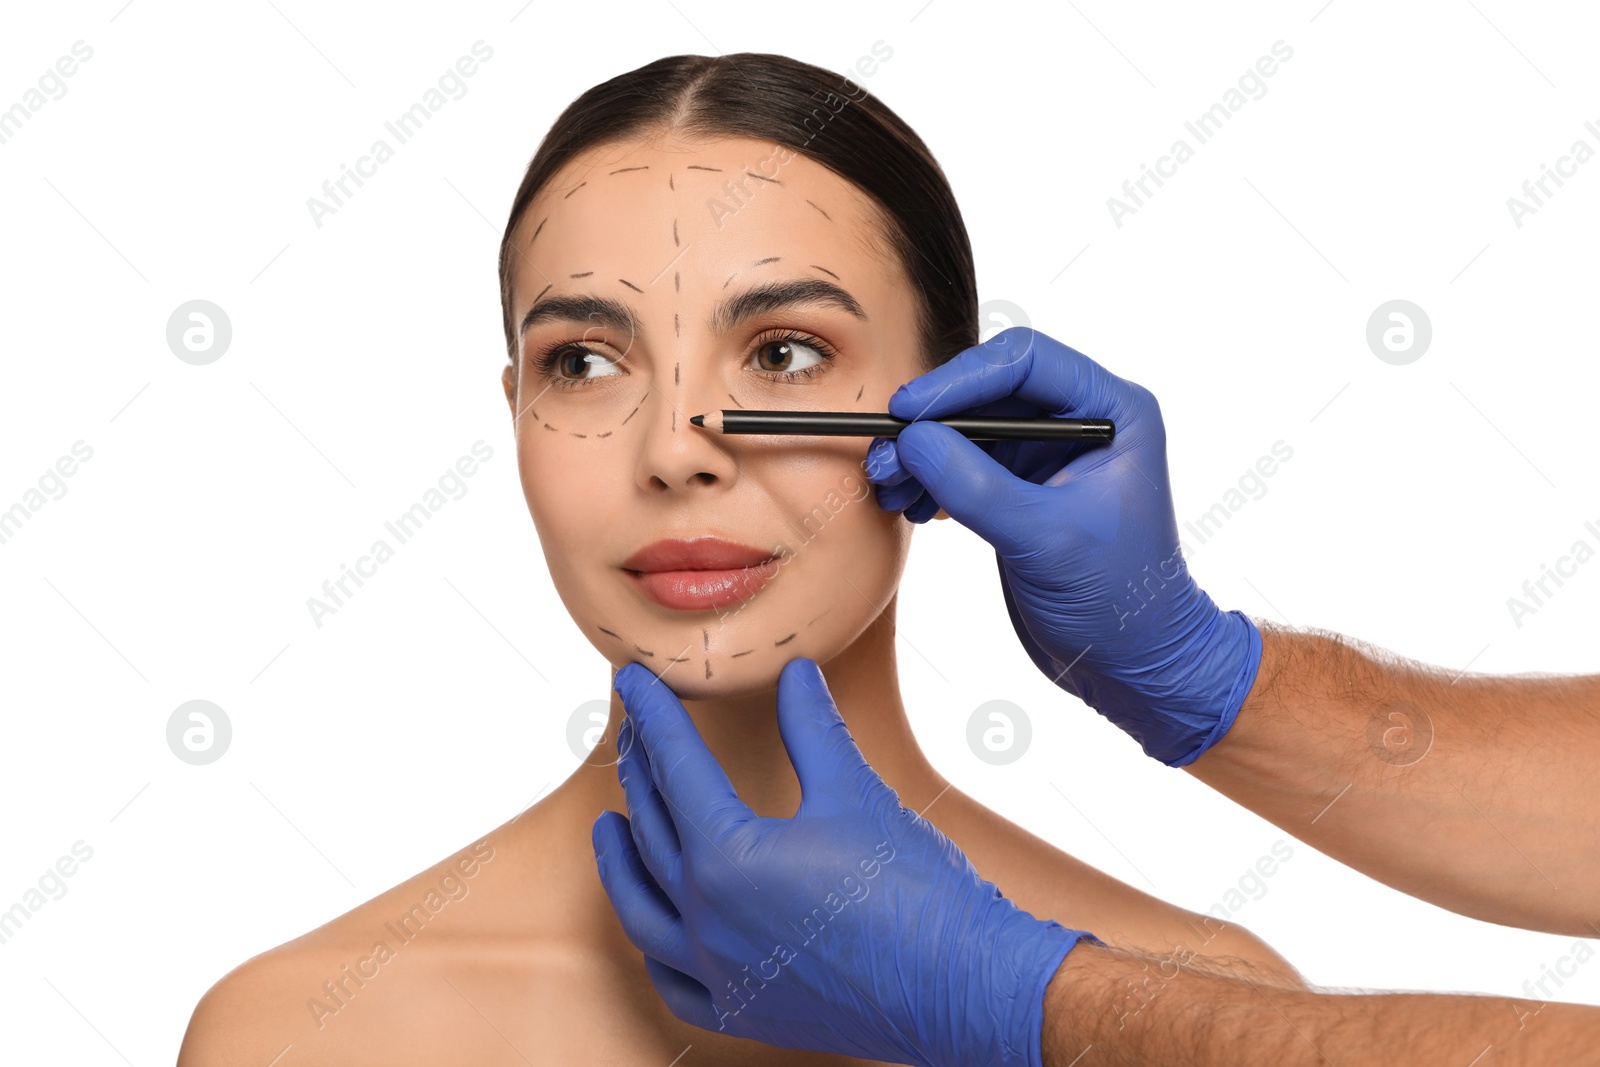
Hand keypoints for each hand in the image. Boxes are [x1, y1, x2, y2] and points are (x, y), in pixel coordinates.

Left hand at [592, 657, 1093, 1066]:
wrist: (964, 985)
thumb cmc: (913, 890)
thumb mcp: (854, 792)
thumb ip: (812, 728)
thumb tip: (797, 674)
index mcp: (725, 859)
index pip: (676, 768)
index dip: (654, 717)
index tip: (632, 682)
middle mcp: (707, 920)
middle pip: (653, 831)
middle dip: (639, 774)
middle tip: (634, 735)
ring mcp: (721, 973)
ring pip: (643, 911)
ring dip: (623, 862)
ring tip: (612, 825)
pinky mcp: (746, 1011)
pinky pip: (674, 981)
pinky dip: (656, 946)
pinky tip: (657, 928)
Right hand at [864, 327, 1261, 765]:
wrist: (1134, 665)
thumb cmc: (1121, 603)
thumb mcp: (1045, 541)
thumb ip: (977, 487)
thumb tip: (913, 441)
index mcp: (1112, 412)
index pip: (1026, 363)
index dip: (960, 380)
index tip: (908, 410)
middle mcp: (1081, 421)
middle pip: (988, 390)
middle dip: (932, 421)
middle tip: (886, 453)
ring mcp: (1049, 455)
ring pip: (969, 427)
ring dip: (923, 453)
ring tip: (888, 484)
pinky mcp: (1021, 489)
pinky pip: (964, 463)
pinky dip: (931, 479)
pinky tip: (911, 505)